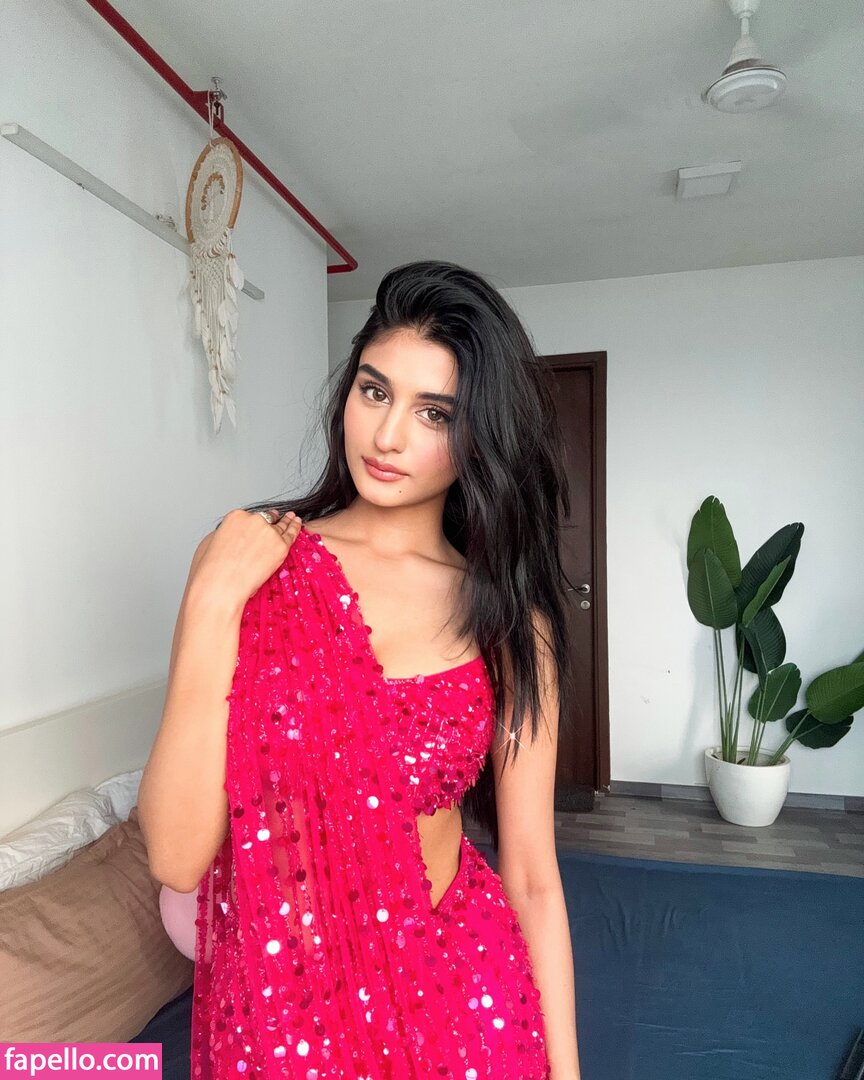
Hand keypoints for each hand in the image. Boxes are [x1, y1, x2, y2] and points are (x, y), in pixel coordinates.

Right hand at [188, 508, 302, 612]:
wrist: (221, 583)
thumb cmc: (214, 570)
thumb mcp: (214, 543)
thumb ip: (229, 536)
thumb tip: (237, 540)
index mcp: (236, 517)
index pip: (251, 516)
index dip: (256, 521)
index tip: (260, 521)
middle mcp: (253, 520)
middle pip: (266, 519)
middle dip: (271, 519)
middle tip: (279, 517)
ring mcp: (268, 532)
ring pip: (280, 525)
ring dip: (287, 521)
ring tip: (293, 518)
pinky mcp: (280, 545)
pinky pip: (291, 535)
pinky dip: (295, 529)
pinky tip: (298, 524)